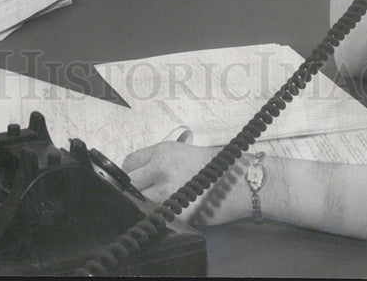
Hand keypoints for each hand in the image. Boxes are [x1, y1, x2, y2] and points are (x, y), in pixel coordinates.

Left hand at [122, 141, 246, 225]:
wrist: (237, 180)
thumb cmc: (213, 165)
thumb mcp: (182, 151)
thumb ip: (159, 160)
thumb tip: (140, 173)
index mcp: (162, 151)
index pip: (130, 162)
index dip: (129, 173)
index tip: (132, 179)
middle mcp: (161, 169)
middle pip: (130, 182)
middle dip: (132, 189)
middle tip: (141, 193)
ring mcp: (167, 191)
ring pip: (139, 201)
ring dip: (144, 203)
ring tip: (157, 202)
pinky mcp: (175, 211)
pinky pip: (156, 215)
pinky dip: (159, 215)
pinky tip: (170, 210)